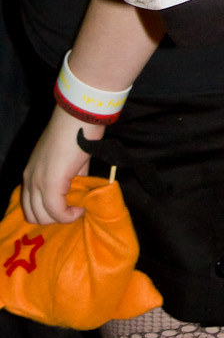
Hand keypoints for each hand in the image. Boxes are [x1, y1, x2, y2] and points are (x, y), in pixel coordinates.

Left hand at [22, 107, 105, 224]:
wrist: (78, 119)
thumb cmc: (75, 133)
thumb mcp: (68, 162)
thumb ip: (69, 180)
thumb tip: (77, 194)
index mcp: (31, 174)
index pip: (29, 206)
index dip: (48, 212)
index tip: (67, 207)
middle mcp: (29, 180)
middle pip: (33, 215)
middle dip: (54, 219)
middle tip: (72, 209)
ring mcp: (38, 183)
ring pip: (42, 217)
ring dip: (61, 218)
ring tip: (77, 208)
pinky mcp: (50, 184)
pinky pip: (56, 211)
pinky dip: (69, 216)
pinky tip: (80, 209)